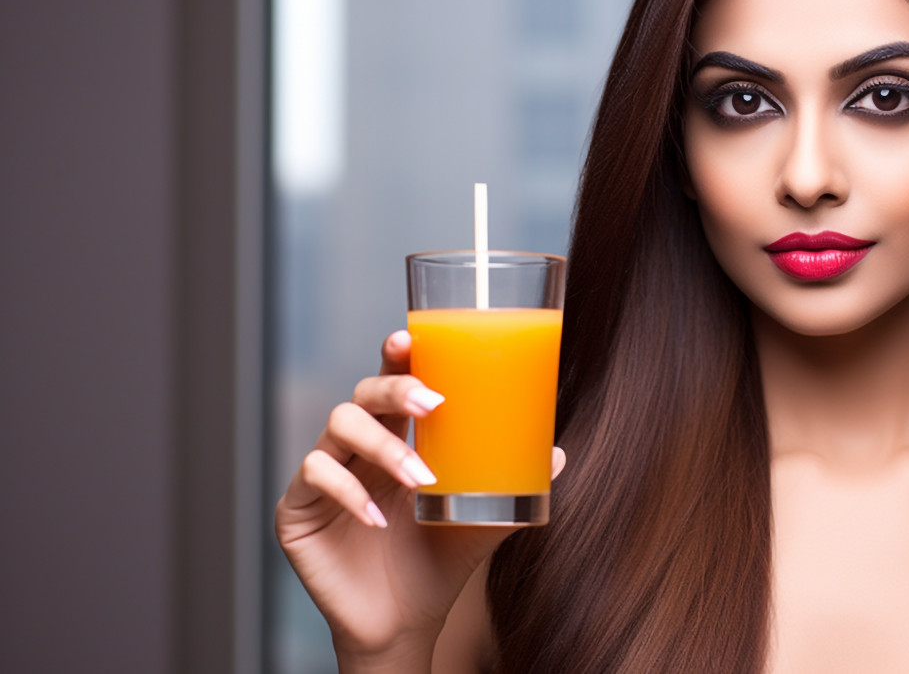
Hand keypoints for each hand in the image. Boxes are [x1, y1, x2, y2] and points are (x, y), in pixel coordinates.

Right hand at [274, 330, 564, 665]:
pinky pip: (313, 474)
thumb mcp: (483, 519)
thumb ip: (513, 485)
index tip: (409, 339)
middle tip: (432, 405)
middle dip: (396, 388)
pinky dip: (348, 490)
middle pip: (364, 391)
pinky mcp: (297, 507)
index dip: (396, 354)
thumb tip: (557, 454)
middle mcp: (358, 446)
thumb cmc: (439, 561)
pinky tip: (376, 519)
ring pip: (339, 423)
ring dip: (384, 446)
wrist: (405, 623)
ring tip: (421, 479)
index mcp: (398, 437)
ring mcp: (325, 472)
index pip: (392, 380)